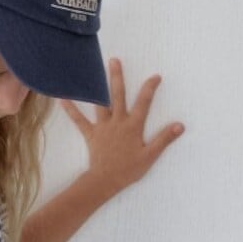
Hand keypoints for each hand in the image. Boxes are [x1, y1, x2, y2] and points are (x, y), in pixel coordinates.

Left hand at [58, 57, 183, 193]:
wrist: (106, 181)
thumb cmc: (129, 170)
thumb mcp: (150, 155)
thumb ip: (164, 139)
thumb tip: (180, 125)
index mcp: (133, 126)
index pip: (144, 103)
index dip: (150, 88)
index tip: (155, 76)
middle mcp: (118, 122)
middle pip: (118, 96)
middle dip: (117, 77)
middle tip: (114, 60)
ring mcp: (103, 127)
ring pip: (101, 103)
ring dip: (97, 88)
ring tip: (92, 72)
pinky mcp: (91, 134)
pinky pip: (79, 121)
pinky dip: (71, 110)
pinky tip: (62, 99)